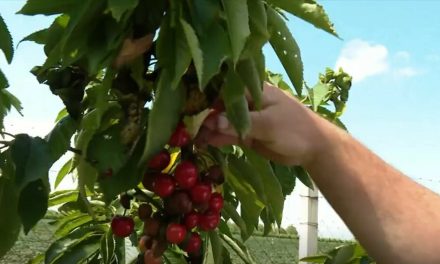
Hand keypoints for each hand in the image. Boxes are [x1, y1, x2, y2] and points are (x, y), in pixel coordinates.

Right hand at [196, 82, 328, 165]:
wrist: (314, 148)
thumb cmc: (295, 128)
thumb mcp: (269, 125)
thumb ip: (241, 123)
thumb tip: (212, 121)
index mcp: (254, 90)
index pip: (224, 89)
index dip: (205, 96)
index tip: (187, 106)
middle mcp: (247, 102)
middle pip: (219, 105)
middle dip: (202, 115)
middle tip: (183, 126)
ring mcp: (247, 118)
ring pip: (222, 121)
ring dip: (207, 129)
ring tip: (188, 138)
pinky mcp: (248, 133)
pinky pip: (228, 134)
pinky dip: (217, 138)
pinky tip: (202, 143)